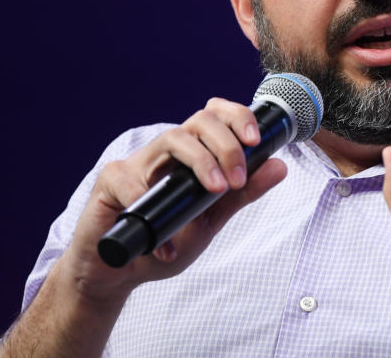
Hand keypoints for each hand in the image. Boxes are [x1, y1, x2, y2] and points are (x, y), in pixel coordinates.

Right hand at [61, 97, 286, 303]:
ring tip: (216, 190)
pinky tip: (164, 239)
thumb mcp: (211, 219)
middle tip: (236, 180)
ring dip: (200, 161)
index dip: (237, 117)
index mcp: (192, 154)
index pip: (216, 117)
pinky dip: (149, 203)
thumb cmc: (166, 239)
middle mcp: (166, 152)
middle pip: (199, 121)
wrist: (120, 272)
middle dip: (226, 144)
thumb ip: (242, 194)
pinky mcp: (110, 182)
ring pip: (171, 137)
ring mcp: (137, 163)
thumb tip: (280, 166)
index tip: (256, 141)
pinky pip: (130, 180)